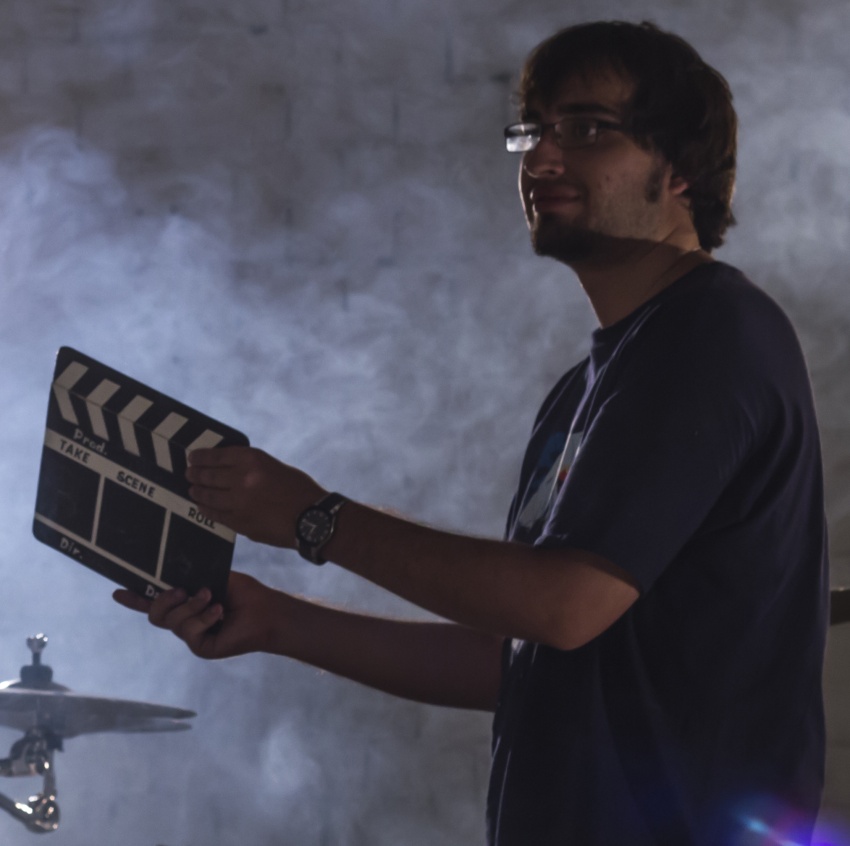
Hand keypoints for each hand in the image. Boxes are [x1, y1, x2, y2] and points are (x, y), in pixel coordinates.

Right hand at [112, 572, 282, 659]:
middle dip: (164, 600)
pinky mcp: (202, 647)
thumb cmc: (245, 594)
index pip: (155, 602)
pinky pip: (190, 632)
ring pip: (172, 622)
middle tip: (181, 590)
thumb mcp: (214, 579)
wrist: (266, 610)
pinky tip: (220, 612)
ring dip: (191, 606)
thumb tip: (171, 575)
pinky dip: (204, 618)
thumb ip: (192, 578)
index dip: (136, 599)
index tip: (117, 592)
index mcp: (187, 603)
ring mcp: (193, 636)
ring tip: (210, 597)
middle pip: (156, 615)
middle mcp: (186, 621)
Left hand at [185, 446, 324, 546]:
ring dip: (198, 491)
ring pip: (209, 495)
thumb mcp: (276, 467)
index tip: (193, 457)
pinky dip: (206, 509)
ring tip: (192, 489)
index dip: (202, 457)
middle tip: (189, 474)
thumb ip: (252, 468)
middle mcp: (242, 478)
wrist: (312, 519)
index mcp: (253, 459)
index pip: (218, 455)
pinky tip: (202, 506)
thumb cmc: (300, 490)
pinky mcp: (239, 522)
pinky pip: (215, 514)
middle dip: (196, 474)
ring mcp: (238, 502)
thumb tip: (228, 473)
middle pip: (209, 475)